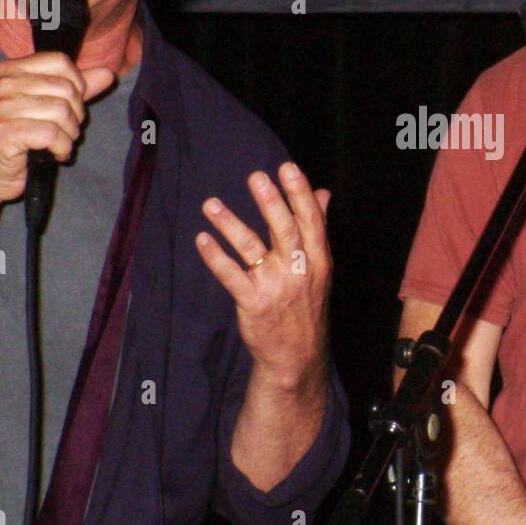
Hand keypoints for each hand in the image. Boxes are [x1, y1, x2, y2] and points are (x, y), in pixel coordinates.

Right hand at [0, 52, 115, 204]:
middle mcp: (4, 84)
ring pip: (62, 112)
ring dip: (69, 135)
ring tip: (57, 144)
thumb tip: (108, 74)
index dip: (77, 85)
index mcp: (11, 70)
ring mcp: (1, 108)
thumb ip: (75, 89)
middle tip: (63, 131)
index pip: (60, 61)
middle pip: (66, 88)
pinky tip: (53, 154)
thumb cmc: (14, 138)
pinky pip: (52, 134)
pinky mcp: (4, 133)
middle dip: (75, 115)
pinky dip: (62, 148)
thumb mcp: (43, 107)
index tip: (70, 106)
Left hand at [194, 162, 331, 386]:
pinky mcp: (253, 303)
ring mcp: (275, 287)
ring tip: (211, 205)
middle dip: (271, 202)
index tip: (287, 168)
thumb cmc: (306, 305)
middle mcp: (299, 271)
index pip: (311, 221)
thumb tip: (323, 192)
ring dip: (230, 224)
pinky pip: (231, 275)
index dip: (299, 194)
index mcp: (319, 260)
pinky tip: (202, 239)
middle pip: (285, 231)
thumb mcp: (320, 268)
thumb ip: (318, 228)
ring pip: (252, 249)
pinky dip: (215, 257)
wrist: (296, 356)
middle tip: (256, 177)